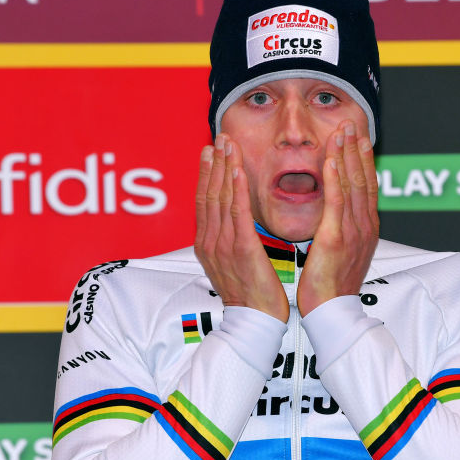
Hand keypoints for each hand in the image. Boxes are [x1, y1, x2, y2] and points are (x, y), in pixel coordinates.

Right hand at [195, 134, 289, 322]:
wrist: (255, 321)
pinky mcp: (241, 249)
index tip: (210, 151)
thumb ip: (228, 239)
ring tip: (227, 144)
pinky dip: (236, 190)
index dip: (206, 174)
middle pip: (209, 194)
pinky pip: (237, 213)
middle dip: (213, 163)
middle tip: (218, 138)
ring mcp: (223, 245)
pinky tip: (238, 170)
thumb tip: (229, 222)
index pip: (204, 202)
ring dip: (224, 168)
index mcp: (207, 245)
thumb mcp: (232, 263)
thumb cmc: (250, 295)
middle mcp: (210, 242)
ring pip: (220, 198)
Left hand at [296, 121, 378, 316]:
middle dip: (357, 149)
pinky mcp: (336, 238)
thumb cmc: (331, 286)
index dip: (363, 159)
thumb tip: (339, 214)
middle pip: (363, 179)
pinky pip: (337, 202)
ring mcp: (353, 231)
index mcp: (365, 228)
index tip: (358, 136)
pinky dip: (336, 177)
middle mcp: (364, 226)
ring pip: (353, 185)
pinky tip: (333, 159)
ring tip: (343, 131)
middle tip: (352, 123)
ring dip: (347, 154)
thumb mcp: (342, 251)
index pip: (366, 186)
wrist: (332, 311)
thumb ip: (343, 228)